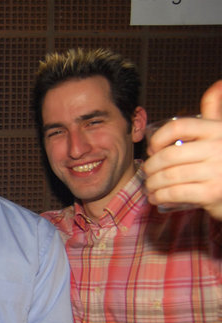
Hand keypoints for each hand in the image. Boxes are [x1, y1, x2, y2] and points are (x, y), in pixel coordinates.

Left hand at [143, 80, 221, 219]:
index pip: (178, 127)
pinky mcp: (212, 194)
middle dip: (151, 166)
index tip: (153, 149)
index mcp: (218, 131)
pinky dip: (160, 196)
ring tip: (150, 186)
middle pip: (169, 155)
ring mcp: (216, 172)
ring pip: (169, 176)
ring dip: (152, 183)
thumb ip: (215, 112)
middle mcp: (219, 149)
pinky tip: (157, 197)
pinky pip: (175, 193)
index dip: (158, 138)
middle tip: (147, 172)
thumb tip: (216, 85)